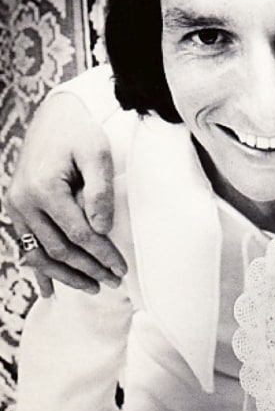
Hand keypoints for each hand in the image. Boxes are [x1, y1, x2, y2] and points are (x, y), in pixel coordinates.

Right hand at [7, 92, 126, 295]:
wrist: (53, 119)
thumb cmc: (80, 134)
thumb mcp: (98, 153)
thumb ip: (100, 190)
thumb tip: (102, 229)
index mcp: (45, 188)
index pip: (78, 234)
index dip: (101, 254)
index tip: (122, 268)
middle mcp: (24, 201)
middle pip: (59, 248)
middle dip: (88, 268)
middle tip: (113, 281)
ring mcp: (16, 207)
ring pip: (41, 253)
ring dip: (66, 275)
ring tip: (93, 287)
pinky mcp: (16, 209)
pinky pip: (26, 246)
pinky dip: (39, 270)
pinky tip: (50, 291)